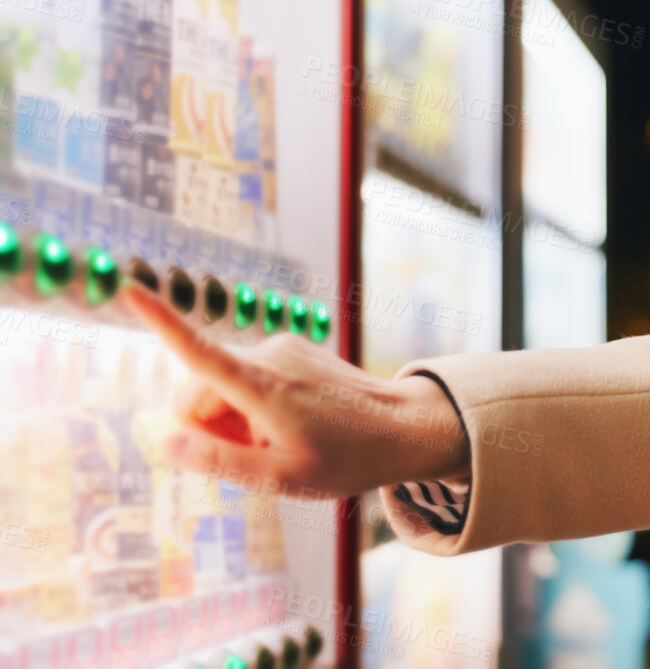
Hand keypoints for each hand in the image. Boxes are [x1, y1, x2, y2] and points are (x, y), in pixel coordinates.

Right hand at [121, 283, 468, 497]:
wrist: (406, 428)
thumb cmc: (348, 458)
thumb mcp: (282, 477)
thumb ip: (220, 462)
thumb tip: (168, 444)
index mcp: (261, 385)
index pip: (197, 352)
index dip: (159, 322)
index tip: (128, 288)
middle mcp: (268, 355)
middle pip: (196, 389)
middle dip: (207, 425)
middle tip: (254, 453)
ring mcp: (282, 348)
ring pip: (221, 385)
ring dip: (231, 417)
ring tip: (277, 441)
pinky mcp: (292, 350)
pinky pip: (247, 378)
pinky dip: (252, 404)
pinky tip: (287, 424)